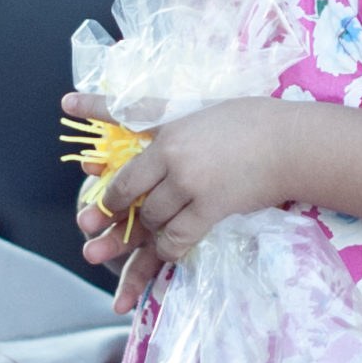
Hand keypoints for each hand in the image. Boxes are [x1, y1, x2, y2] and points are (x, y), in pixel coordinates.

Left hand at [65, 93, 300, 312]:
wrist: (292, 144)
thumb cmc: (255, 123)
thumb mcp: (206, 112)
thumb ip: (173, 127)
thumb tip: (149, 148)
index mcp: (171, 126)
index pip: (125, 114)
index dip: (94, 109)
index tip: (68, 104)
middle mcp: (173, 154)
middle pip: (127, 188)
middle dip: (107, 211)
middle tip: (88, 226)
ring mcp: (190, 183)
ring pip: (148, 218)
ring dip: (134, 238)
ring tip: (109, 254)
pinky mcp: (210, 208)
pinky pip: (175, 240)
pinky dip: (164, 251)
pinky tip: (159, 258)